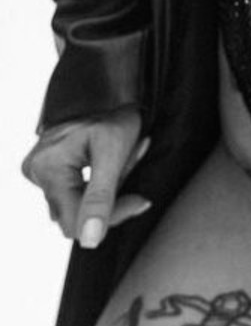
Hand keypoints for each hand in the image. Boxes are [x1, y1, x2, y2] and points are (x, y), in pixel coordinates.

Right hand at [21, 105, 152, 247]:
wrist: (107, 85)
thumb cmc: (112, 112)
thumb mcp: (113, 154)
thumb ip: (101, 199)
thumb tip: (90, 240)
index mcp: (48, 169)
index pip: (75, 223)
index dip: (110, 217)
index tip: (140, 200)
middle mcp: (36, 171)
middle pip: (76, 212)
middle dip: (110, 197)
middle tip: (131, 166)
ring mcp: (39, 169)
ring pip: (77, 201)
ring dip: (106, 188)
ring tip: (124, 158)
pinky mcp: (47, 166)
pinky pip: (74, 187)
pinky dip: (97, 180)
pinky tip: (111, 161)